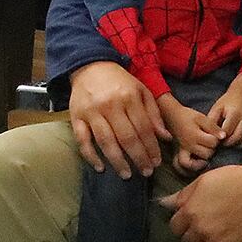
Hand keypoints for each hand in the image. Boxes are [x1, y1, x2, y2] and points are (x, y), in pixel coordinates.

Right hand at [68, 62, 168, 178]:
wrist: (89, 66)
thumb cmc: (119, 81)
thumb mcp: (141, 90)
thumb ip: (153, 113)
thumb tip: (165, 138)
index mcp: (129, 97)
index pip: (143, 128)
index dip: (151, 148)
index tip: (156, 162)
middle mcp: (110, 105)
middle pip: (127, 137)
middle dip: (138, 158)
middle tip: (145, 172)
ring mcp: (92, 112)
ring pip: (106, 141)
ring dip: (117, 161)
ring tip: (126, 175)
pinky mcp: (76, 117)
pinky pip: (82, 140)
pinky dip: (90, 156)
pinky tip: (100, 168)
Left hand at [158, 161, 241, 241]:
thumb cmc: (233, 179)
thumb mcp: (203, 181)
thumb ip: (182, 195)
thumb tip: (163, 203)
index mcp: (191, 211)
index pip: (174, 227)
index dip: (180, 224)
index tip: (187, 223)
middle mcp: (201, 229)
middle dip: (190, 237)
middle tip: (199, 233)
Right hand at [161, 95, 221, 173]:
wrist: (172, 116)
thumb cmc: (187, 116)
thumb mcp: (201, 117)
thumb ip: (213, 127)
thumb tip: (223, 137)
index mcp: (195, 135)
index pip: (213, 142)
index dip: (217, 138)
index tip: (216, 133)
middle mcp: (189, 145)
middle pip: (208, 153)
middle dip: (213, 148)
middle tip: (211, 141)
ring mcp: (184, 150)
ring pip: (199, 161)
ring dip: (206, 157)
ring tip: (207, 150)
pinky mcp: (180, 152)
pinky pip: (184, 164)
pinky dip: (193, 166)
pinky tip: (199, 161)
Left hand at [207, 74, 241, 146]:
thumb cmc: (227, 101)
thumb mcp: (217, 107)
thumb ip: (212, 120)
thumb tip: (207, 134)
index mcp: (234, 113)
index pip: (227, 131)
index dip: (219, 138)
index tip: (214, 139)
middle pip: (237, 137)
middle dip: (227, 143)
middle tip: (220, 144)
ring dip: (237, 145)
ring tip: (228, 143)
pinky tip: (238, 143)